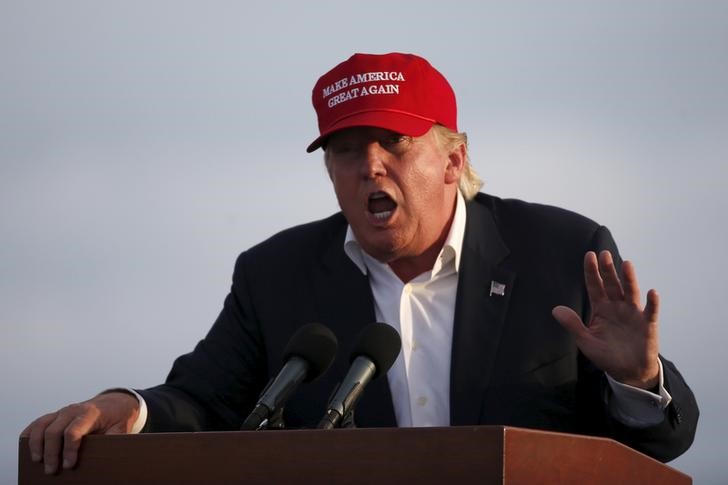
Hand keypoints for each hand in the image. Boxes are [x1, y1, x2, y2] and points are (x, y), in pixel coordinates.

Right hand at [20, 391, 139, 474]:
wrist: (115, 403)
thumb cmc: (117, 418)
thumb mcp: (122, 428)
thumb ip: (114, 440)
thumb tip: (108, 455)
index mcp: (91, 413)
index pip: (73, 431)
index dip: (69, 450)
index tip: (69, 465)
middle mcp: (73, 410)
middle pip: (54, 431)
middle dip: (51, 453)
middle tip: (51, 471)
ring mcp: (63, 411)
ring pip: (42, 425)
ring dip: (36, 444)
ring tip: (37, 462)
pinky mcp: (56, 415)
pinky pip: (38, 422)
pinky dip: (30, 434)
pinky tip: (27, 447)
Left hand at [552, 250, 659, 388]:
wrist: (628, 372)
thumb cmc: (607, 354)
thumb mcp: (586, 341)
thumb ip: (573, 324)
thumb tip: (556, 309)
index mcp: (601, 309)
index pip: (594, 286)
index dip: (592, 272)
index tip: (589, 255)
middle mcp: (617, 307)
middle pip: (612, 285)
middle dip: (608, 269)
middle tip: (604, 253)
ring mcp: (633, 314)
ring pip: (631, 293)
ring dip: (629, 279)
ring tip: (626, 264)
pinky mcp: (648, 325)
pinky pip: (651, 312)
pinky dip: (652, 302)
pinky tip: (652, 292)